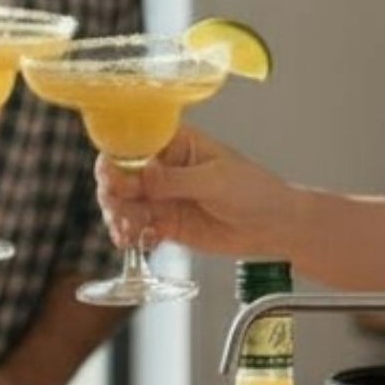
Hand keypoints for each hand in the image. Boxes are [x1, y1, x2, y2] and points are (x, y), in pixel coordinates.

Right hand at [96, 126, 295, 260]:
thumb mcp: (215, 180)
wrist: (273, 226)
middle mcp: (163, 168)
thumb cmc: (254, 190)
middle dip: (113, 192)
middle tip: (117, 208)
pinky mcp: (165, 224)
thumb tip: (141, 176)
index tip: (111, 175)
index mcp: (176, 144)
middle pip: (122, 175)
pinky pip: (137, 227)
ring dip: (118, 216)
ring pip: (125, 203)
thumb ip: (176, 180)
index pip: (135, 144)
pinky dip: (129, 234)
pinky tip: (130, 240)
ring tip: (125, 231)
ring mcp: (162, 197)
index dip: (117, 158)